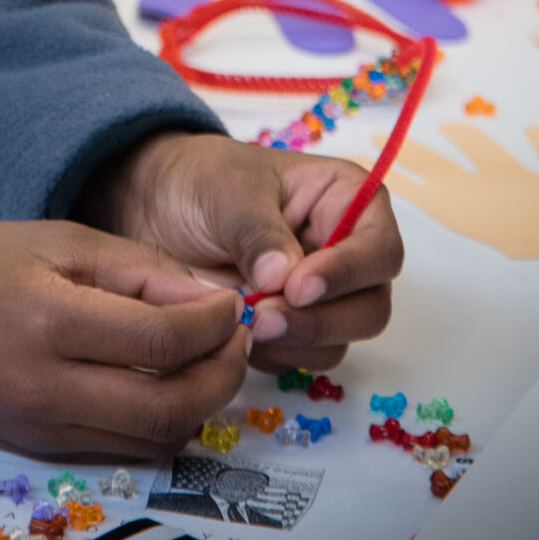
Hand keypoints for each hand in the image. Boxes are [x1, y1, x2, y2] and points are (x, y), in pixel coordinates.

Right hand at [0, 209, 248, 457]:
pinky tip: (166, 383)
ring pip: (150, 440)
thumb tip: (206, 300)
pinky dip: (157, 423)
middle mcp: (46, 387)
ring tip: (211, 362)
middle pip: (167, 407)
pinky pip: (118, 450)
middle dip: (221, 378)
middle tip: (239, 341)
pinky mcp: (37, 451)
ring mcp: (40, 429)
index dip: (213, 323)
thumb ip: (135, 269)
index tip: (232, 301)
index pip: (160, 338)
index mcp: (48, 319)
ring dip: (198, 406)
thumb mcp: (53, 238)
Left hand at [80, 128, 401, 374]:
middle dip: (319, 319)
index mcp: (346, 199)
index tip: (297, 288)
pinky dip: (275, 355)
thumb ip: (258, 233)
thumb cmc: (202, 180)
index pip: (380, 249)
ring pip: (341, 340)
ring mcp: (324, 293)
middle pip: (370, 306)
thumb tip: (284, 279)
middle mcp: (346, 249)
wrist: (158, 207)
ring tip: (243, 322)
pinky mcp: (296, 325)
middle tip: (262, 317)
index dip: (348, 274)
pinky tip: (238, 331)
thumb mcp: (228, 192)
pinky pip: (304, 358)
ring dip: (295, 342)